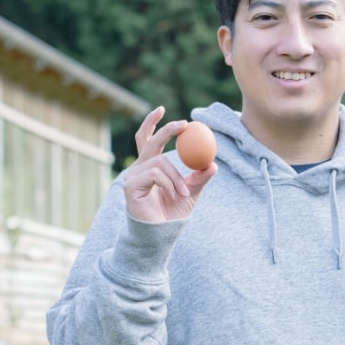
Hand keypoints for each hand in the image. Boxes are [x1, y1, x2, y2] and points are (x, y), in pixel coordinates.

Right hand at [123, 107, 215, 221]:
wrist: (161, 236)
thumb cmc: (172, 216)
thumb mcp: (191, 193)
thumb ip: (199, 178)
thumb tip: (213, 164)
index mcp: (150, 167)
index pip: (147, 140)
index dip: (152, 123)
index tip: (162, 109)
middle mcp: (139, 169)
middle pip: (150, 142)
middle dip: (167, 130)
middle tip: (184, 124)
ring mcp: (132, 177)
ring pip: (160, 162)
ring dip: (177, 177)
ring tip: (184, 193)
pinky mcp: (131, 186)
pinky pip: (156, 174)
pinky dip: (170, 184)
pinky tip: (174, 195)